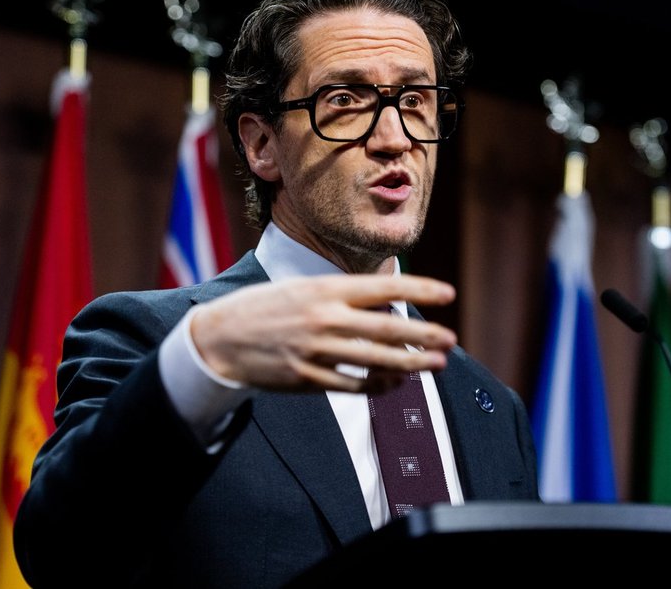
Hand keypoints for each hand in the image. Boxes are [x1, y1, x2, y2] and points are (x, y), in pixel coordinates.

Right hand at [188, 274, 456, 392]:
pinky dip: (380, 385)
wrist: (220, 338)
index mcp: (324, 289)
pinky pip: (354, 385)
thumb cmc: (266, 308)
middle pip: (388, 327)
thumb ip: (342, 295)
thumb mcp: (302, 287)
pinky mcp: (308, 378)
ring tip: (435, 363)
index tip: (448, 293)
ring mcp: (317, 350)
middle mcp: (324, 317)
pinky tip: (397, 382)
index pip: (383, 286)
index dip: (420, 288)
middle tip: (450, 338)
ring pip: (376, 359)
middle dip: (425, 333)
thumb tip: (387, 304)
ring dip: (411, 362)